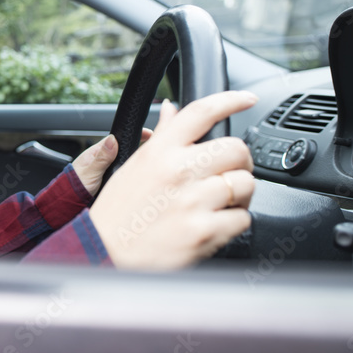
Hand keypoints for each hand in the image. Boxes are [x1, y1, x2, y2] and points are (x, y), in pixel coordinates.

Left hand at [72, 128, 152, 196]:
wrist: (71, 201)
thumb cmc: (76, 185)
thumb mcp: (90, 171)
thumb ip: (101, 158)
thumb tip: (112, 140)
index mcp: (98, 152)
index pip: (118, 139)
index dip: (133, 135)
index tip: (148, 133)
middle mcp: (104, 159)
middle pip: (125, 149)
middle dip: (139, 147)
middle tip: (155, 146)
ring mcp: (108, 169)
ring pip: (126, 162)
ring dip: (136, 163)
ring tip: (151, 162)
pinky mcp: (111, 180)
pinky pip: (124, 173)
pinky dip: (132, 173)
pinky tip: (141, 175)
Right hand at [88, 91, 257, 269]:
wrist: (105, 253)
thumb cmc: (118, 212)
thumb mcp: (133, 165)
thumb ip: (161, 137)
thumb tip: (172, 110)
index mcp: (160, 151)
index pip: (201, 112)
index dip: (231, 100)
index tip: (247, 99)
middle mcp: (178, 171)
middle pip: (236, 148)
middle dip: (241, 162)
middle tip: (230, 173)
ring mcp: (193, 201)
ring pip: (245, 184)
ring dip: (240, 195)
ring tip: (221, 203)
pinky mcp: (204, 231)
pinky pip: (243, 219)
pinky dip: (234, 223)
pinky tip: (214, 224)